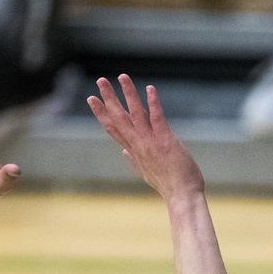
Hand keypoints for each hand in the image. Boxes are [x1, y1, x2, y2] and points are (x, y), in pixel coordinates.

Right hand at [86, 74, 204, 199]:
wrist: (181, 196)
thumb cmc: (167, 184)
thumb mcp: (146, 172)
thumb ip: (133, 159)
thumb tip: (123, 151)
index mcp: (134, 151)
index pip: (113, 129)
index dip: (101, 113)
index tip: (92, 99)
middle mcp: (138, 145)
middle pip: (119, 118)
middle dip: (109, 99)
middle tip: (100, 81)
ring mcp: (150, 142)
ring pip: (135, 114)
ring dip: (128, 94)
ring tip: (122, 77)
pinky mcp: (165, 141)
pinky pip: (157, 118)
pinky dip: (152, 103)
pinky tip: (149, 89)